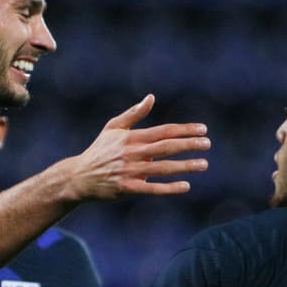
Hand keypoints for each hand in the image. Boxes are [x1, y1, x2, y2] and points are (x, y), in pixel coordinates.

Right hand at [64, 94, 208, 201]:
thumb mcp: (113, 128)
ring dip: (185, 166)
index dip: (184, 130)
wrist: (79, 176)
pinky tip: (185, 186)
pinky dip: (169, 187)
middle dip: (189, 145)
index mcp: (132, 137)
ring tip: (203, 164)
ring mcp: (131, 171)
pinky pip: (153, 188)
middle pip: (167, 147)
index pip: (164, 131)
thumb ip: (133, 113)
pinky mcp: (128, 188)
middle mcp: (133, 153)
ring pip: (163, 168)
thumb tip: (151, 98)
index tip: (203, 130)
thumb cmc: (99, 151)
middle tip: (208, 144)